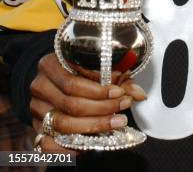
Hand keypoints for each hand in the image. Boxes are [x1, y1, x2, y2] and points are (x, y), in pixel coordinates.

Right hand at [30, 53, 146, 152]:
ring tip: (116, 123)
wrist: (54, 81)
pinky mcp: (37, 128)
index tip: (119, 93)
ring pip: (63, 124)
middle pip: (71, 104)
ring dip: (94, 126)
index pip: (74, 82)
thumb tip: (138, 93)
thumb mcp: (95, 67)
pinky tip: (94, 141)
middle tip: (123, 107)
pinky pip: (50, 144)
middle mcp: (40, 86)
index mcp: (50, 64)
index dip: (99, 90)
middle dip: (101, 108)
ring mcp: (36, 108)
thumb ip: (116, 78)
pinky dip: (73, 146)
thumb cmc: (78, 71)